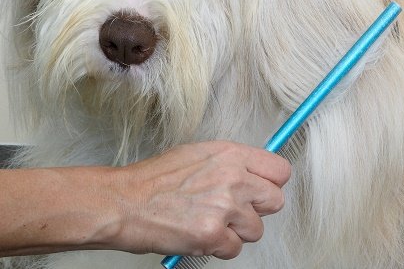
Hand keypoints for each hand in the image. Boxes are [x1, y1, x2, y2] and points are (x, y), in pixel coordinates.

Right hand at [106, 141, 290, 258]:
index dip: (270, 184)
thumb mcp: (196, 155)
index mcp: (230, 154)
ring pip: (256, 230)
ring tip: (208, 222)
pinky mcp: (213, 235)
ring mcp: (224, 207)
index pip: (279, 171)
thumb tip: (252, 174)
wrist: (124, 203)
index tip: (258, 190)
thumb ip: (229, 163)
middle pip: (275, 201)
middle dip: (257, 210)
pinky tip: (199, 234)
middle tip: (233, 211)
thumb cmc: (153, 180)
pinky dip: (218, 248)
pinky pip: (234, 249)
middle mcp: (233, 178)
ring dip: (235, 232)